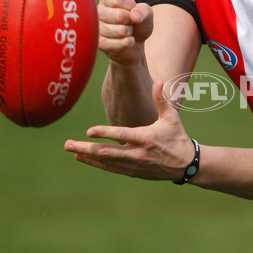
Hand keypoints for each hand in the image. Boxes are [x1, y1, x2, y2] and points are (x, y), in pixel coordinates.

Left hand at [64, 80, 195, 181]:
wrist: (186, 165)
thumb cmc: (177, 137)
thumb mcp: (172, 117)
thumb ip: (161, 99)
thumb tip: (159, 80)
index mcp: (147, 138)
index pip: (122, 135)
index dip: (105, 133)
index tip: (89, 130)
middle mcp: (138, 154)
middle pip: (108, 152)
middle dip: (86, 148)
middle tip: (67, 144)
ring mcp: (134, 165)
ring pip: (106, 161)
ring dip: (87, 155)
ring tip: (71, 149)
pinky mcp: (133, 172)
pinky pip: (110, 168)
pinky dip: (95, 163)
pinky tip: (82, 158)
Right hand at [98, 0, 153, 65]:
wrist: (135, 43)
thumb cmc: (137, 23)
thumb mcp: (146, 13)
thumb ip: (143, 11)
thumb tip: (133, 16)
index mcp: (107, 0)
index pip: (118, 0)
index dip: (131, 7)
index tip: (131, 11)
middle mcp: (98, 12)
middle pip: (120, 15)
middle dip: (131, 22)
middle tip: (129, 23)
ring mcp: (97, 29)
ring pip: (120, 31)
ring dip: (129, 33)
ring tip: (126, 32)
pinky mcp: (100, 43)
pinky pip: (118, 44)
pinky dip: (127, 43)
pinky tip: (126, 41)